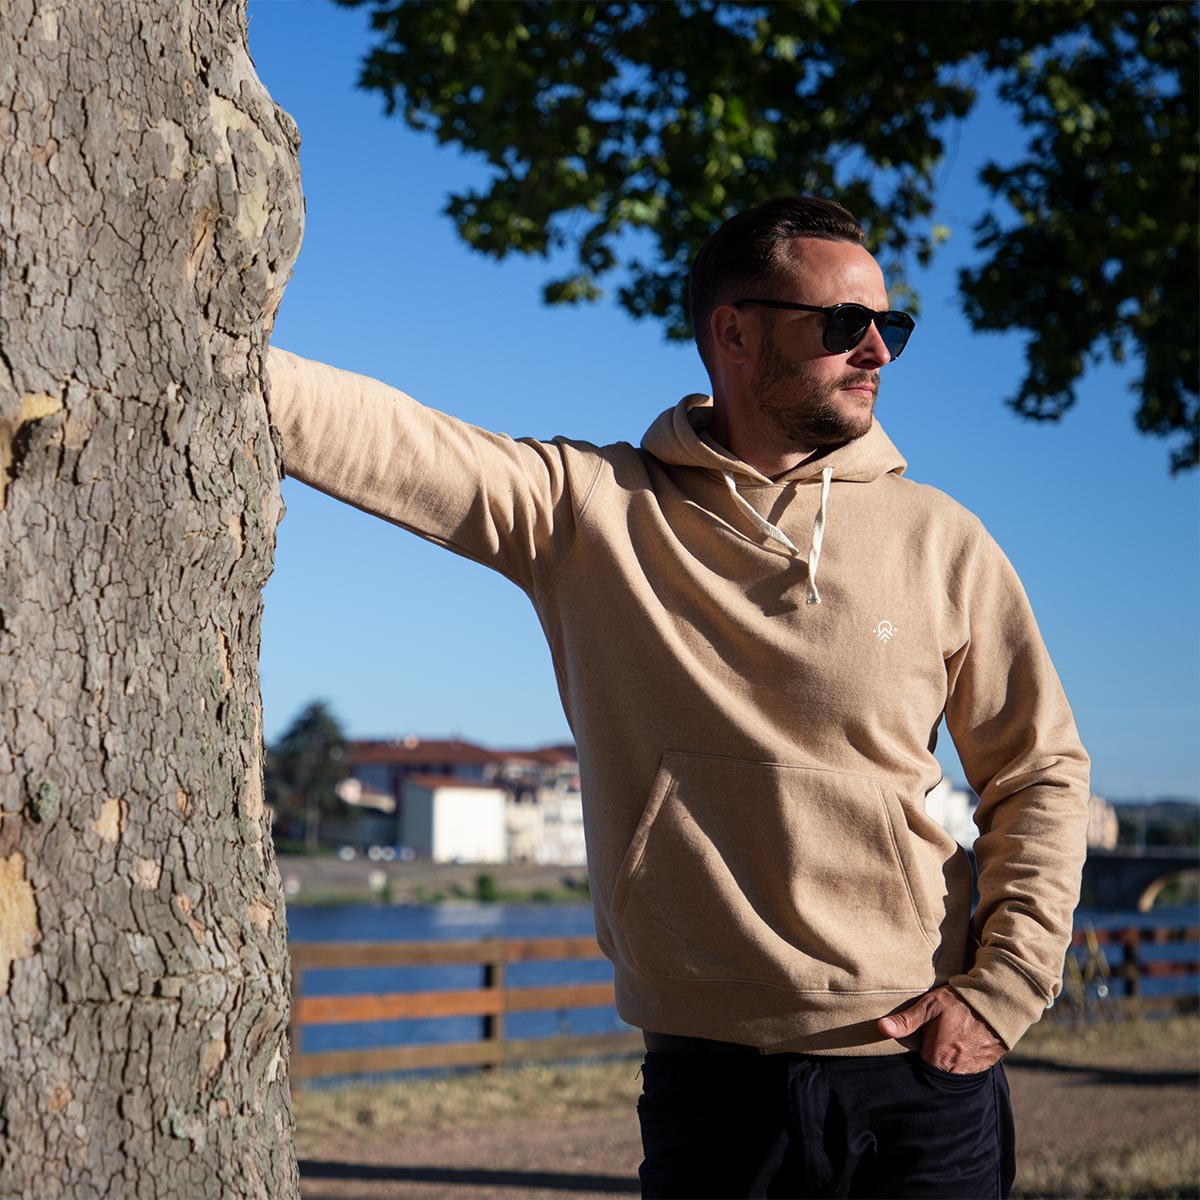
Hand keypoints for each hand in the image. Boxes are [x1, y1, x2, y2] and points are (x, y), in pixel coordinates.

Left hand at [875, 986, 1004, 1073]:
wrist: (998, 1002)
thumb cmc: (960, 1002)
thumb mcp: (930, 1005)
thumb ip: (907, 1020)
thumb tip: (881, 1027)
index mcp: (938, 1058)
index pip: (919, 1067)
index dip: (917, 1054)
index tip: (920, 1043)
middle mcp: (955, 1070)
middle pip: (935, 1071)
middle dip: (932, 1058)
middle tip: (935, 1039)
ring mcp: (972, 1071)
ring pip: (952, 1072)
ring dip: (948, 1061)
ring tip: (949, 1041)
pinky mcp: (985, 1067)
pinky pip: (968, 1071)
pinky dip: (963, 1061)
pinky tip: (962, 1045)